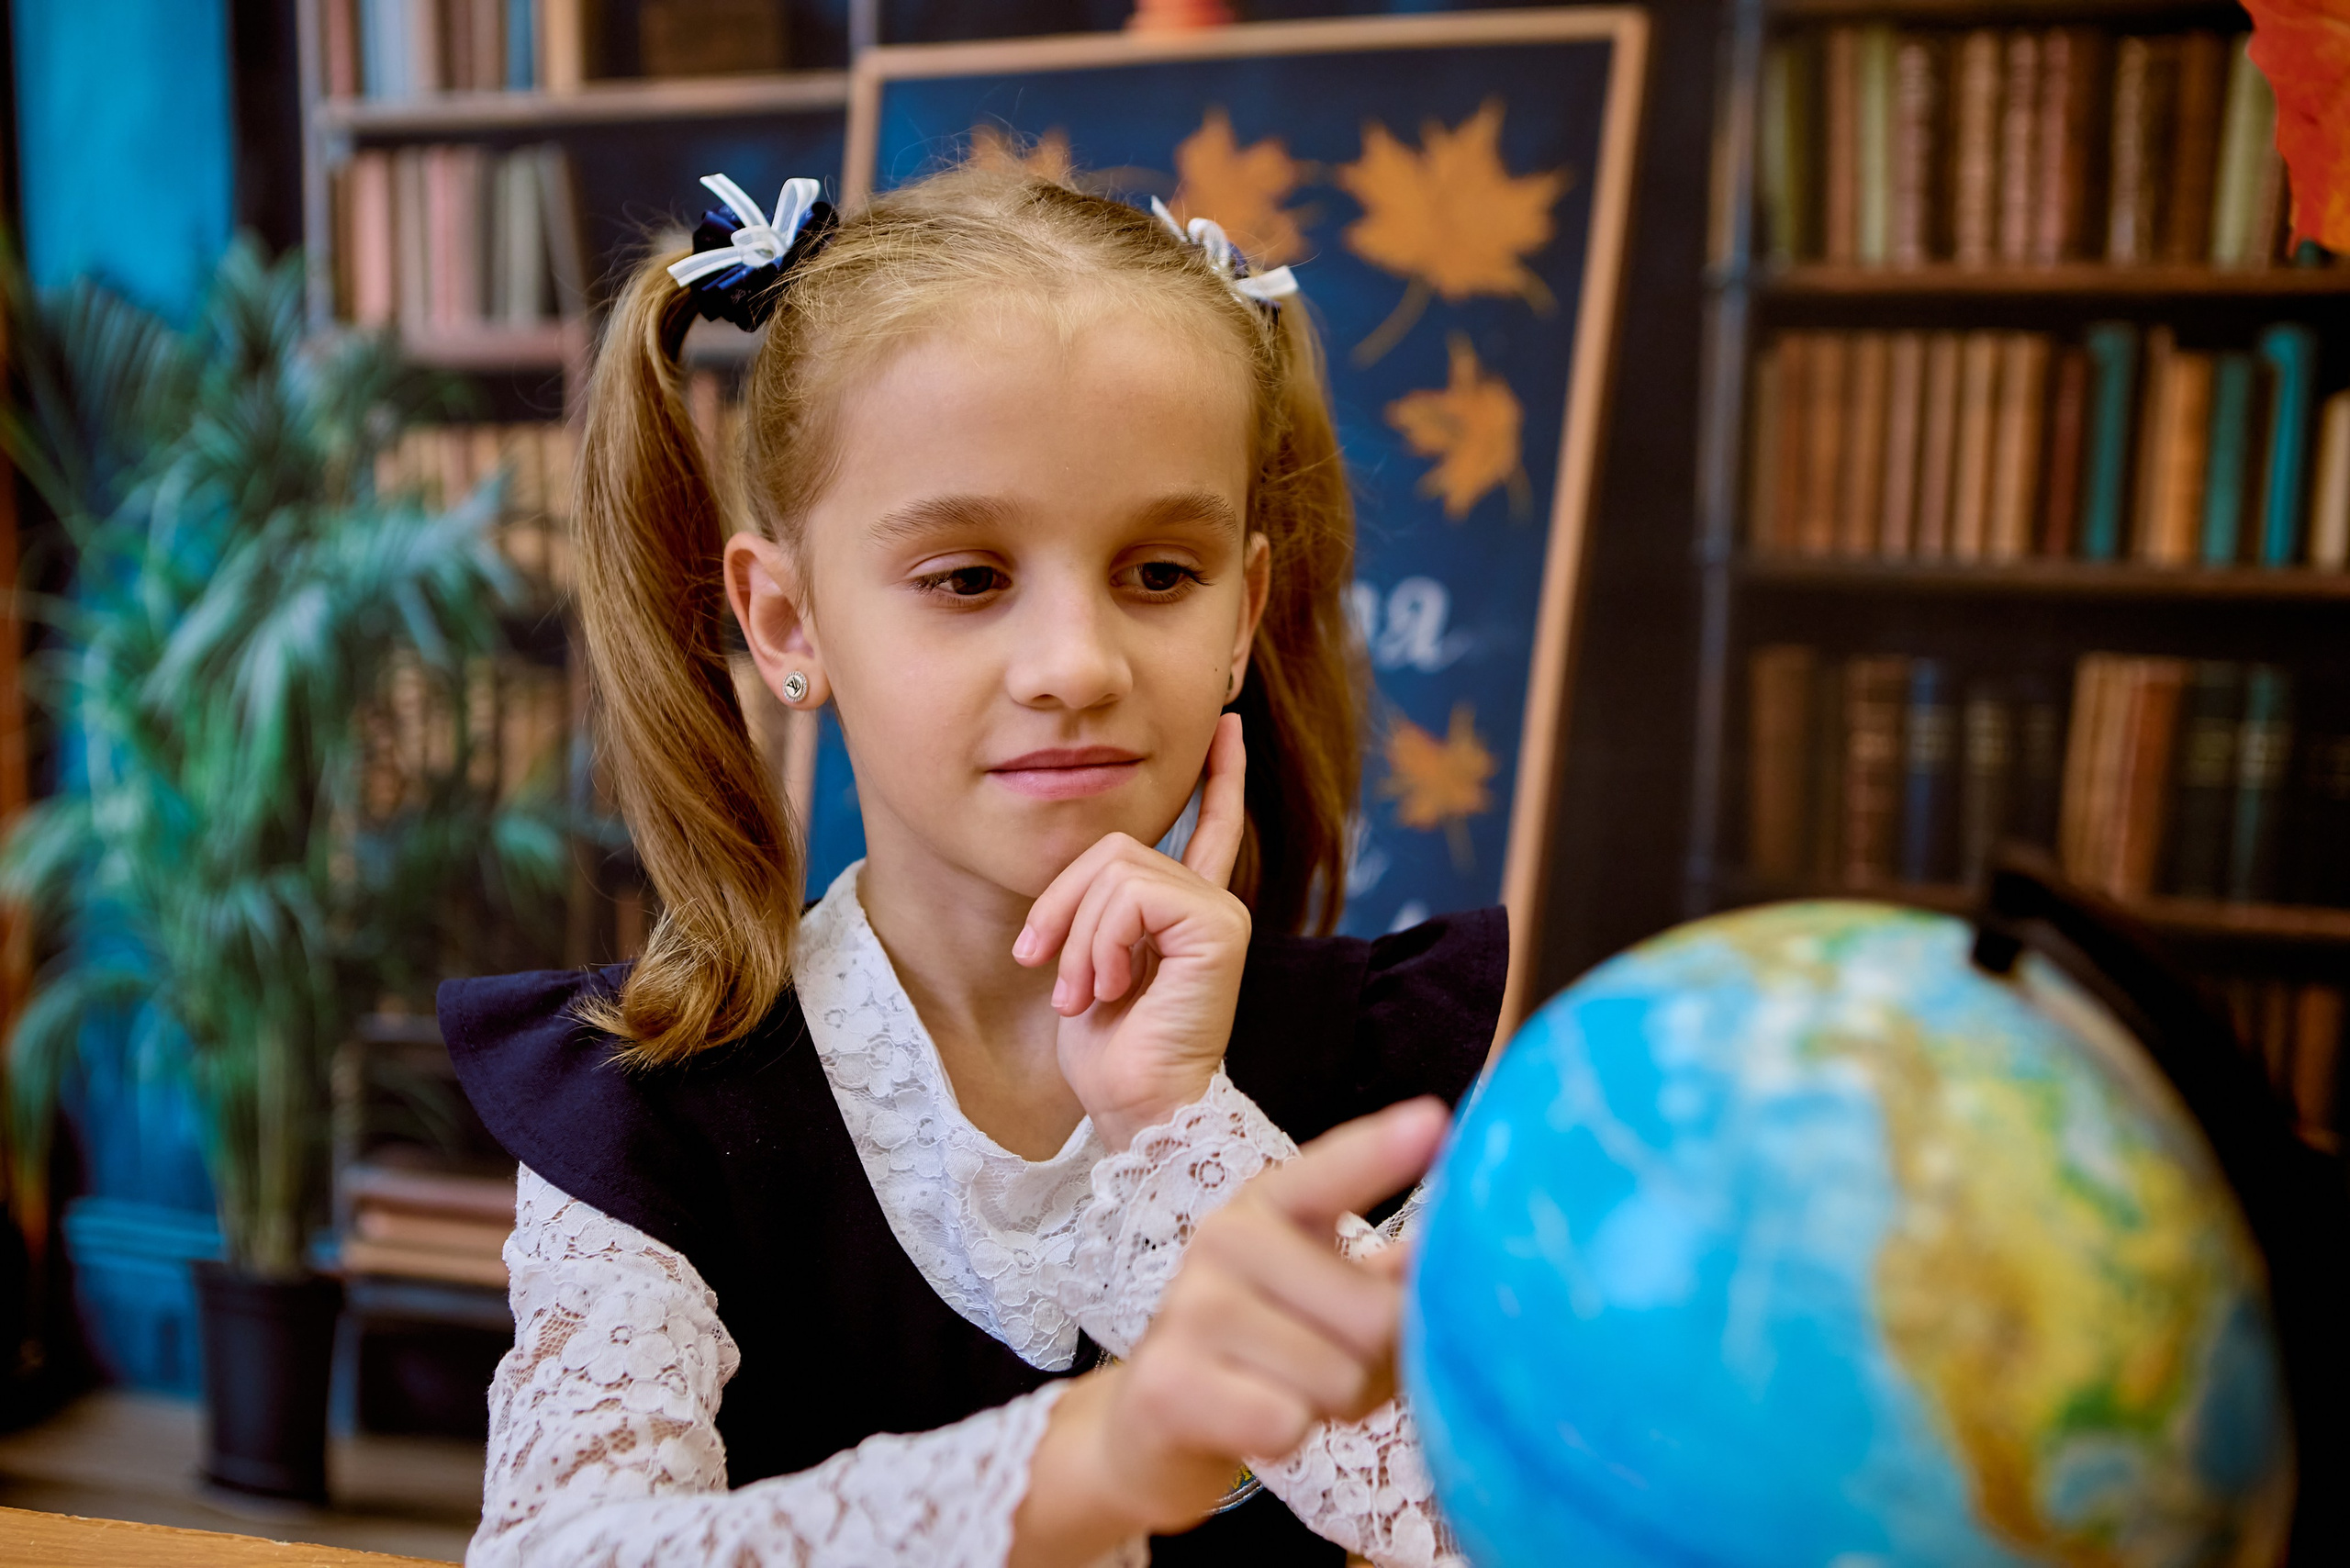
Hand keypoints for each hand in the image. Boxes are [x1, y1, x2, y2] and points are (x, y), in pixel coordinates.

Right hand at [1010, 1099, 1448, 1564]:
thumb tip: (1434, 1255)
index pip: (1329, 1172)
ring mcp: (1191, 1308)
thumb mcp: (1321, 1301)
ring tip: (1285, 1392)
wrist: (1151, 1425)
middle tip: (1327, 1366)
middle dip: (1375, 1364)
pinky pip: (1286, 1423)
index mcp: (1267, 1206)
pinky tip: (1249, 1421)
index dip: (1382, 1152)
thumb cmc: (1262, 1357)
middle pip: (1376, 1316)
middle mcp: (1223, 1239)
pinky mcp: (1170, 1383)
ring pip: (1338, 1379)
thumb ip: (1383, 1277)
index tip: (1434, 1120)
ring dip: (1329, 1406)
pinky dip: (1286, 1439)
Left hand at [1015, 715, 1251, 1150]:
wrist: (1136, 1106)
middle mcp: (1210, 900)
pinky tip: (1112, 986)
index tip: (1227, 726)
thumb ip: (1095, 909)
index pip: (1208, 824)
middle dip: (1062, 905)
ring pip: (1116, 870)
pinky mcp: (1217, 927)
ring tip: (1083, 992)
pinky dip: (1101, 941)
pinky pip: (1132, 896)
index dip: (1219, 776)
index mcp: (1185, 907)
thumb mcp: (1085, 961)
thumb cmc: (1110, 1052)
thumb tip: (1081, 879)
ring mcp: (1218, 910)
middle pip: (1114, 847)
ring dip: (1078, 936)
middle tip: (1046, 967)